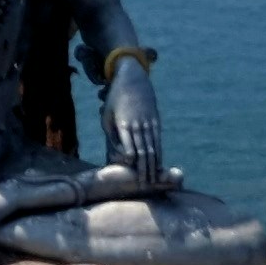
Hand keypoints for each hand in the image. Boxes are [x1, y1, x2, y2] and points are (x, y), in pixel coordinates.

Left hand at [103, 58, 166, 187]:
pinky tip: (159, 164)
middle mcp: (138, 125)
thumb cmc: (114, 99)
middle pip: (143, 151)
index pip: (129, 147)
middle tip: (145, 185)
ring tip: (153, 180)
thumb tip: (118, 154)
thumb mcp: (106, 115)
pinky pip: (158, 141)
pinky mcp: (155, 122)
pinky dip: (159, 154)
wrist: (133, 79)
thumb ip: (111, 135)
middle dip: (144, 169)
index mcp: (124, 124)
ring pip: (153, 148)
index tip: (131, 172)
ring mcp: (149, 123)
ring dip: (153, 165)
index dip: (131, 161)